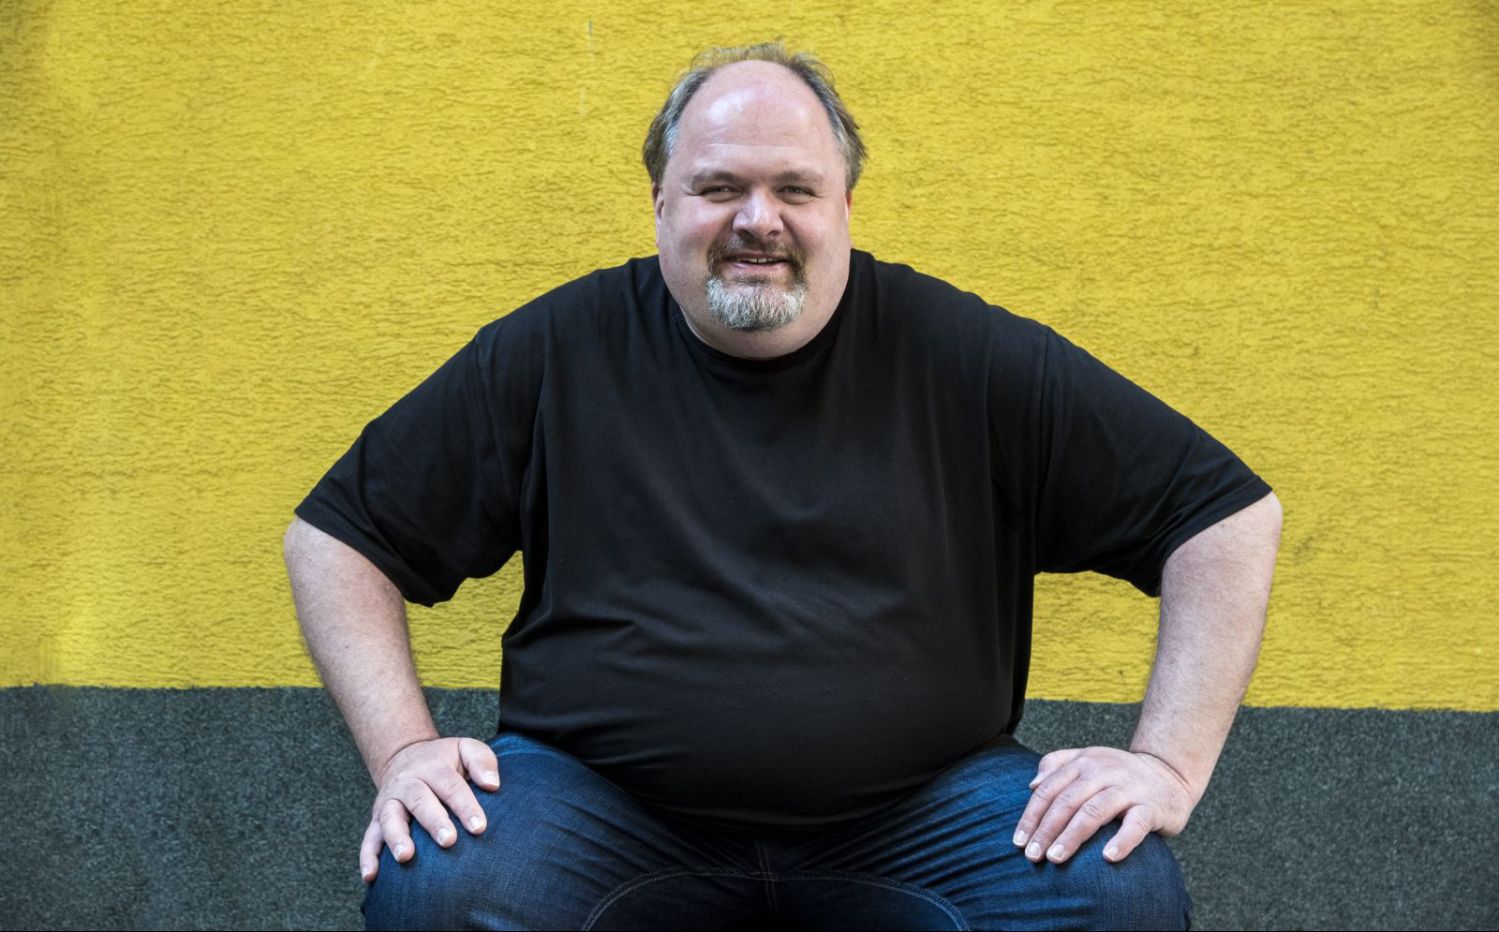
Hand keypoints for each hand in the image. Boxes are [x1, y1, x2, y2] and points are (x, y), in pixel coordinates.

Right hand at [360, 736, 500, 882]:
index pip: (451, 786)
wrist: (405, 756)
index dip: (465, 806)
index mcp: (433, 767)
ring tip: (406, 857)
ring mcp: (390, 802)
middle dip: (434, 822)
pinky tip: (371, 876)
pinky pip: (369, 838)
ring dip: (397, 838)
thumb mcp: (465, 749)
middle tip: (449, 841)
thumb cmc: (444, 760)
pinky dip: (368, 857)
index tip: (479, 827)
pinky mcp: (376, 820)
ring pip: (390, 819)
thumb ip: (482, 761)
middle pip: (420, 801)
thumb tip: (492, 785)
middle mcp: (408, 784)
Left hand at [1011, 746, 1195, 864]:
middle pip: (1067, 801)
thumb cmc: (1120, 774)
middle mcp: (1102, 772)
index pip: (1049, 789)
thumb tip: (1033, 784)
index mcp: (1083, 763)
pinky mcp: (1151, 807)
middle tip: (1033, 856)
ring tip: (1056, 857)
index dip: (1031, 816)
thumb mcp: (1088, 760)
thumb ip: (1057, 765)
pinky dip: (1121, 841)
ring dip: (1072, 836)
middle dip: (1046, 830)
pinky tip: (1107, 858)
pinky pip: (1135, 825)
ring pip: (1094, 811)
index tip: (1018, 841)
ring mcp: (1128, 788)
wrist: (1169, 775)